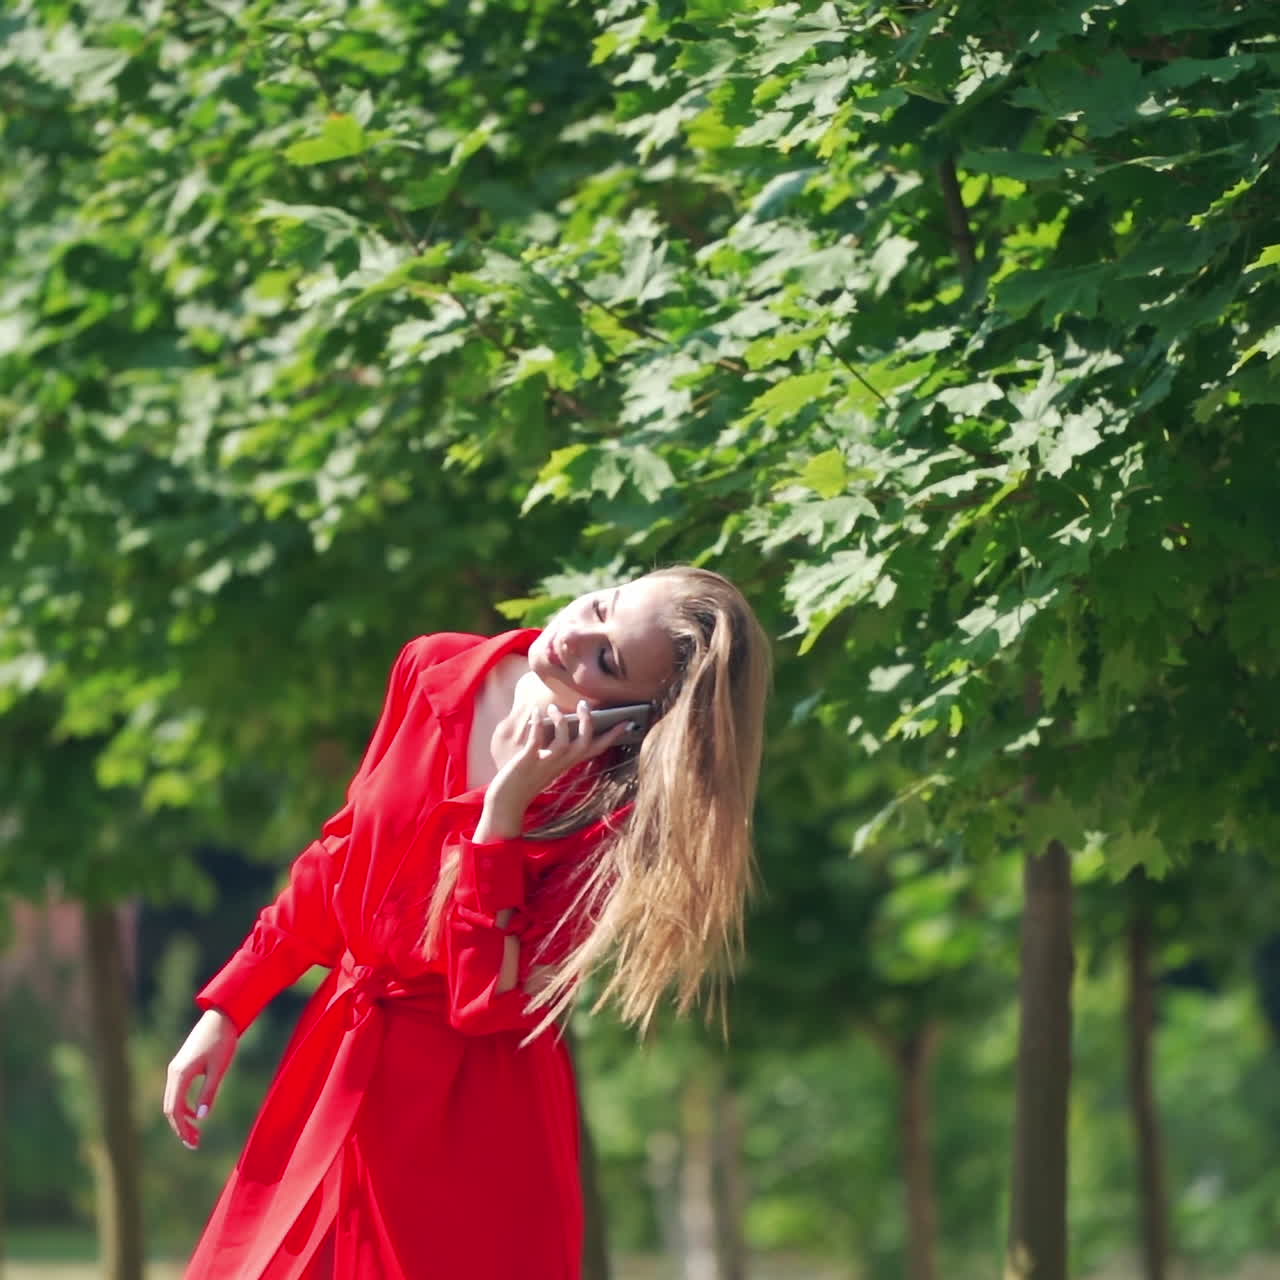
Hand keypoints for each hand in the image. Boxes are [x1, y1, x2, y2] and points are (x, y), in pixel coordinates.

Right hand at [163, 1008, 238, 1149]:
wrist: (221, 1016)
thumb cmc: (222, 1041)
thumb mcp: (219, 1069)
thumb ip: (209, 1093)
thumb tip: (201, 1118)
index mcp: (180, 1074)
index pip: (175, 1110)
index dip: (182, 1129)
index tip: (193, 1143)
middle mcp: (173, 1073)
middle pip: (170, 1109)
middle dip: (180, 1128)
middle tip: (195, 1144)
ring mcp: (175, 1068)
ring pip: (172, 1101)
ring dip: (182, 1119)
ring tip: (196, 1134)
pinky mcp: (181, 1066)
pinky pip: (177, 1092)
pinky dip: (184, 1106)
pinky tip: (197, 1113)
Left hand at [480, 700, 633, 837]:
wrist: (506, 803)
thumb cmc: (525, 780)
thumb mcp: (547, 763)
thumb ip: (557, 748)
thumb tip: (563, 722)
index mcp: (568, 764)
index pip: (596, 749)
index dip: (612, 736)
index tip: (626, 722)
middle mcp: (560, 764)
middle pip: (585, 744)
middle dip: (588, 723)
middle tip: (584, 704)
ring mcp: (545, 764)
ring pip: (564, 742)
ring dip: (561, 721)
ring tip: (552, 707)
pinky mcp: (527, 762)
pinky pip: (536, 741)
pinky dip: (538, 724)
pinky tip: (535, 712)